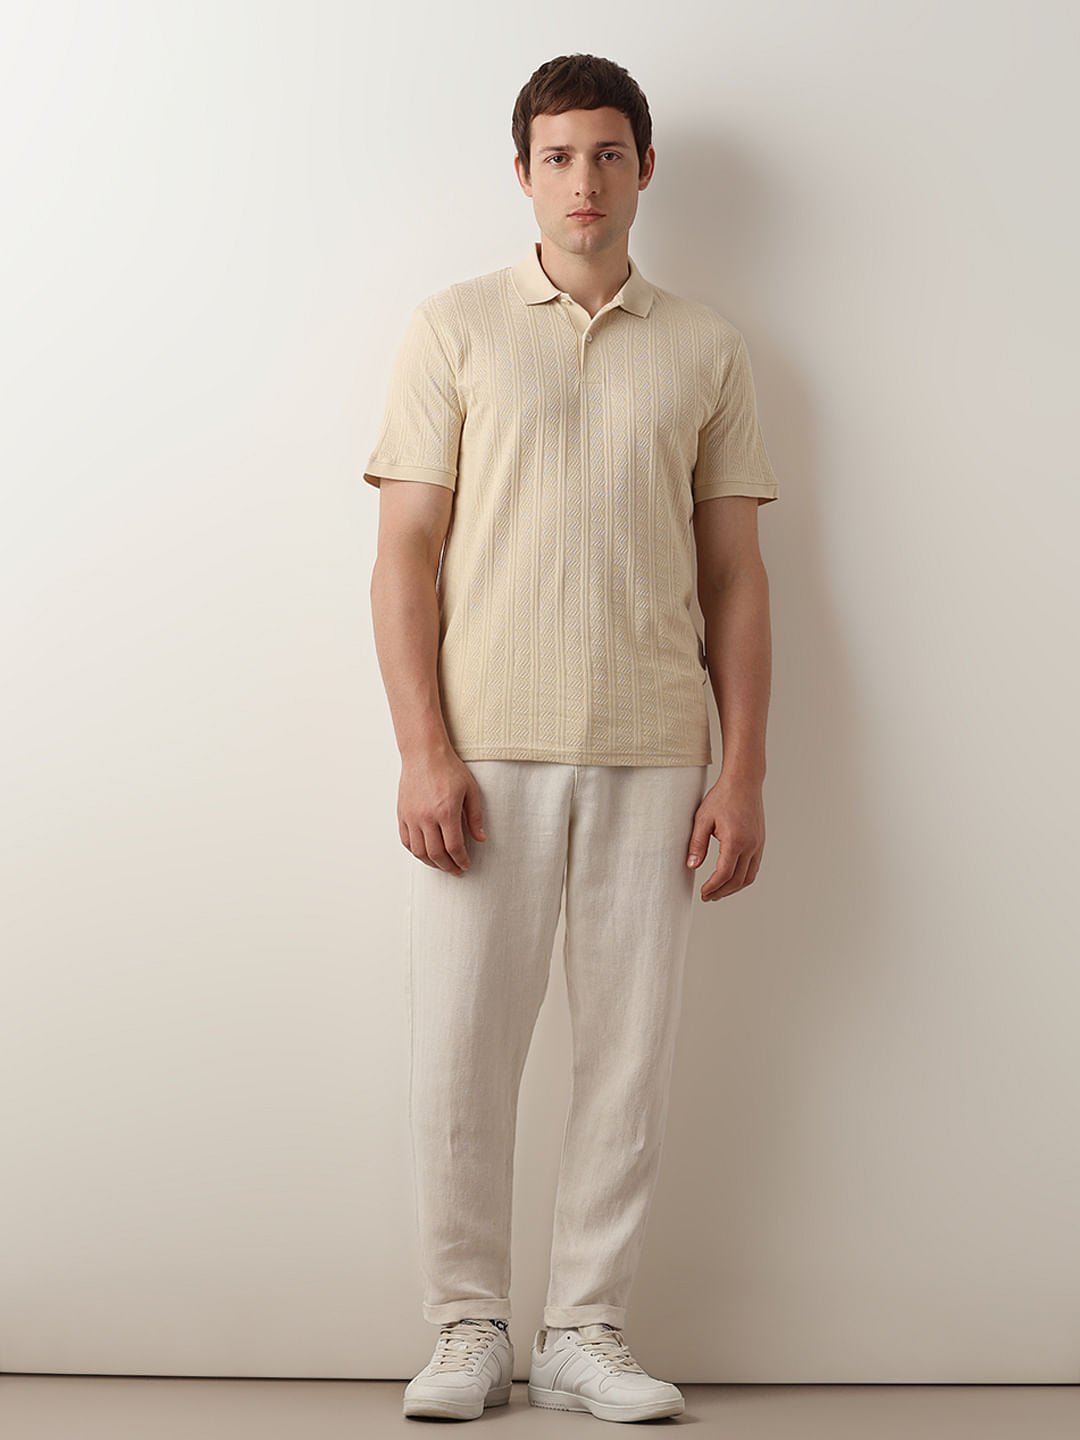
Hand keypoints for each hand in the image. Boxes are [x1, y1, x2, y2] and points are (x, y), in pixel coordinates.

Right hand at [398, 747, 485, 874]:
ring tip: (442, 865)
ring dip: (431, 863)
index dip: (461, 860)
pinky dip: (416, 851)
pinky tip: (425, 853)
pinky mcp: (402, 814)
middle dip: (448, 867)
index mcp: (446, 812)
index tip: (466, 865)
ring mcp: (412, 816)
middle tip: (456, 870)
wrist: (424, 754)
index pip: (454, 847)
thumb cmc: (449, 769)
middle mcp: (427, 817)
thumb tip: (480, 838)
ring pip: (419, 851)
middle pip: (436, 854)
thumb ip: (475, 817)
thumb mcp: (470, 790)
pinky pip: (406, 840)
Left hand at [686, 772, 764, 899]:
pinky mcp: (760, 842)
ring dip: (733, 888)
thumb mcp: (702, 819)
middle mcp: (750, 845)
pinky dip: (743, 878)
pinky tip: (731, 879)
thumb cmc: (722, 797)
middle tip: (707, 897)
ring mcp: (758, 844)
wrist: (744, 782)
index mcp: (735, 840)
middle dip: (721, 892)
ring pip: (749, 877)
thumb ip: (697, 844)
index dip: (712, 887)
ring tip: (718, 892)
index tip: (702, 893)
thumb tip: (692, 866)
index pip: (724, 874)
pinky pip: (754, 867)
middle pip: (737, 880)